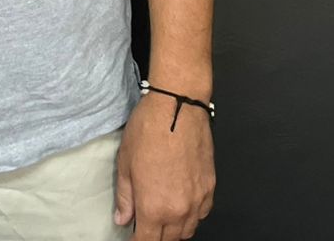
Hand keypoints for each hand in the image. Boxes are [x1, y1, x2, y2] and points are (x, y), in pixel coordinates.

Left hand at [112, 91, 214, 238]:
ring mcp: (197, 200)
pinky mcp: (210, 188)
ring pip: (187, 231)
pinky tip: (182, 205)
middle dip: (155, 236)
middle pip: (169, 240)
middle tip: (146, 224)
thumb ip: (125, 197)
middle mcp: (179, 210)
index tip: (133, 238)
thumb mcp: (125, 162)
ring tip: (163, 217)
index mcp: (154, 208)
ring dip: (174, 230)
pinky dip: (192, 216)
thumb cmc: (149, 129)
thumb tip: (122, 218)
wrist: (177, 106)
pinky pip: (202, 214)